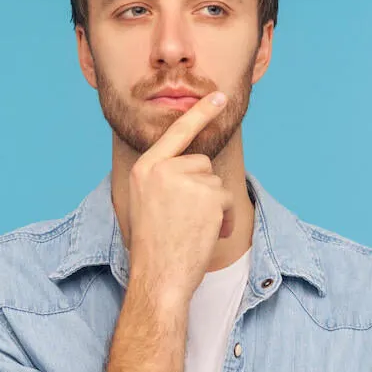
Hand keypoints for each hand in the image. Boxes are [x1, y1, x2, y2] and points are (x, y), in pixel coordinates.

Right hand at [126, 91, 237, 303]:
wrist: (158, 276)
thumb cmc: (153, 247)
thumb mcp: (147, 203)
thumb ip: (164, 178)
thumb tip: (195, 165)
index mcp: (145, 168)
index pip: (176, 132)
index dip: (200, 113)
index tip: (219, 96)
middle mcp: (163, 168)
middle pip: (200, 163)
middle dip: (202, 189)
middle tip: (185, 219)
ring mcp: (185, 180)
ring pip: (214, 182)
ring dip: (213, 206)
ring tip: (192, 229)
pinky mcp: (207, 195)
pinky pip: (226, 198)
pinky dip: (223, 218)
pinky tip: (206, 234)